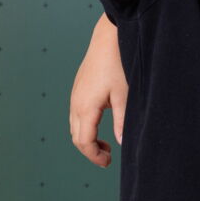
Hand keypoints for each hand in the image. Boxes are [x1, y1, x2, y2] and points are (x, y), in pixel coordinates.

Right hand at [68, 20, 126, 167]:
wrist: (109, 37)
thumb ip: (122, 121)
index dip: (94, 156)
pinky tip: (102, 123)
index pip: (84, 142)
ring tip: (107, 144)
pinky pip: (76, 114)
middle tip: (108, 157)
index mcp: (85, 107)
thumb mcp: (124, 95)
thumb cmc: (118, 64)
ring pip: (75, 126)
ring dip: (87, 138)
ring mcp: (75, 95)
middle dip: (90, 150)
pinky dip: (86, 126)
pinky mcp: (78, 88)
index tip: (107, 162)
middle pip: (76, 136)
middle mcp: (75, 103)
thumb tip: (122, 143)